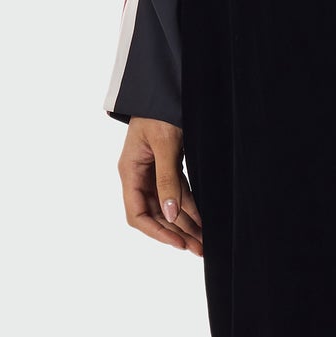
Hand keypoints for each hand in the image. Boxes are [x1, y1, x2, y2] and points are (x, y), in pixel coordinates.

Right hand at [118, 117, 203, 255]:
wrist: (166, 88)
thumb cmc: (160, 111)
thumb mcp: (165, 145)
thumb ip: (167, 180)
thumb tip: (171, 215)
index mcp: (130, 172)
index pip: (136, 214)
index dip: (156, 232)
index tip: (178, 243)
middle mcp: (139, 176)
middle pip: (155, 215)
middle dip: (176, 233)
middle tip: (200, 248)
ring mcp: (153, 172)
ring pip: (169, 206)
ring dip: (186, 224)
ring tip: (205, 241)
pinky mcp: (168, 166)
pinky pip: (178, 192)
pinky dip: (190, 206)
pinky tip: (203, 220)